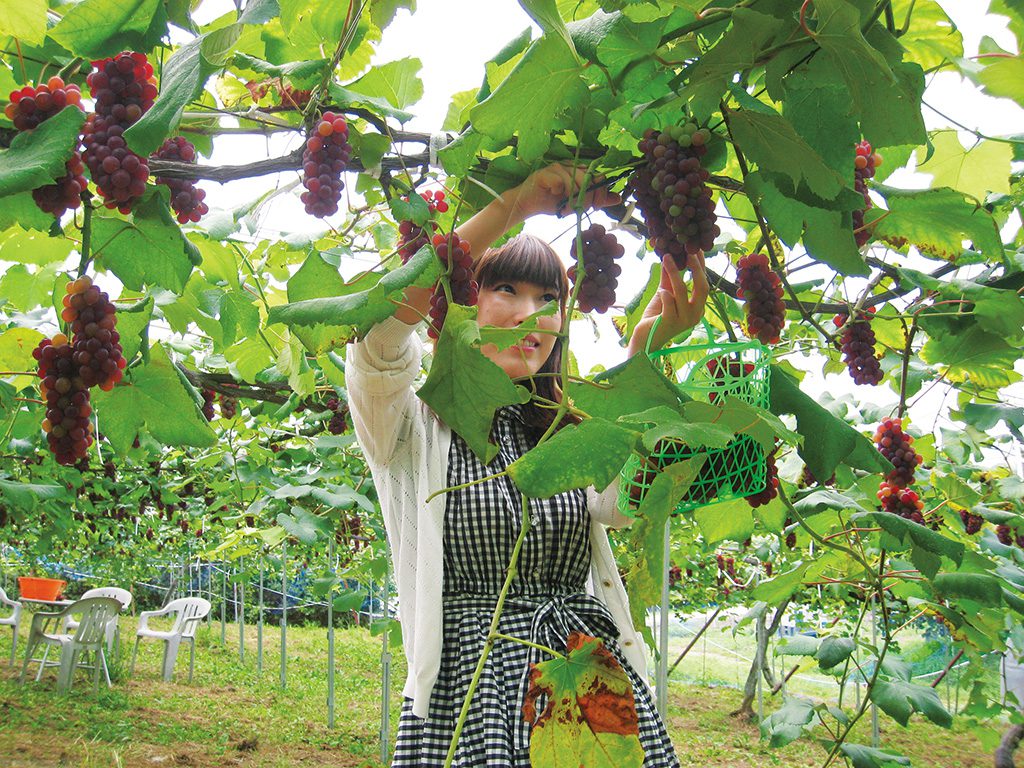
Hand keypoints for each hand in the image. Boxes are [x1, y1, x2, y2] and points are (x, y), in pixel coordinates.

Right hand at [504, 163, 620, 219]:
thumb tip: (618, 198)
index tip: (597, 207)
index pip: (598, 177)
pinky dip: (558, 193)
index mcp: (579, 171)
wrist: (527, 205)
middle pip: (588, 179)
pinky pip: (559, 182)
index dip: (600, 193)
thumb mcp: (577, 203)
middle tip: (580, 210)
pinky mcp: (544, 173)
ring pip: (574, 183)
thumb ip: (596, 200)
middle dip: (587, 198)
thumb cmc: (551, 203)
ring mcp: (556, 168)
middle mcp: (569, 166)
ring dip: (571, 201)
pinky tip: (553, 197)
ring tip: (565, 210)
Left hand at [627, 252, 709, 356]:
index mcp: (697, 308)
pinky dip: (665, 295)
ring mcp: (684, 320)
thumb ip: (668, 279)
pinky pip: (670, 303)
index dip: (701, 266)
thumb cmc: (656, 318)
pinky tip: (660, 291)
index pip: (704, 283)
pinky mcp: (670, 323)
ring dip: (674, 273)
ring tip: (666, 259)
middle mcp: (695, 314)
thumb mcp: (664, 294)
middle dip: (696, 268)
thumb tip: (669, 258)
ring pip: (682, 292)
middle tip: (687, 252)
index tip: (696, 249)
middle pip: (703, 288)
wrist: (644, 340)